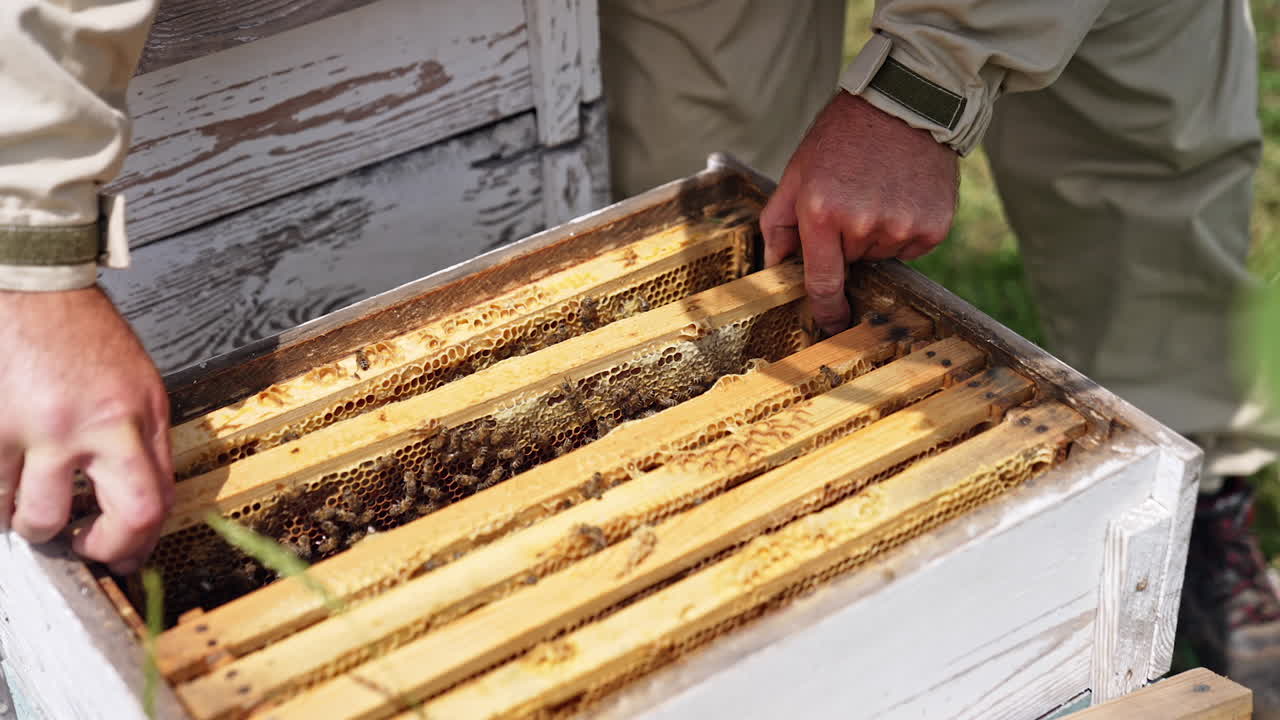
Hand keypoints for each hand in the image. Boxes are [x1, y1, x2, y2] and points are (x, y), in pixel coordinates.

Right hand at [0, 286, 172, 573]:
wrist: (34, 288)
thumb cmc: (83, 334)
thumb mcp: (138, 384)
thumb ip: (140, 440)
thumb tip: (139, 503)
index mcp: (142, 415)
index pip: (160, 498)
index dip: (141, 541)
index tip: (124, 555)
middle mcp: (101, 424)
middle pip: (126, 516)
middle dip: (101, 548)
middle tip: (79, 548)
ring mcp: (44, 429)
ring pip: (36, 516)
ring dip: (26, 522)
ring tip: (23, 504)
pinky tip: (2, 477)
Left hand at [761, 91, 959, 334]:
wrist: (905, 104)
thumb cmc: (842, 139)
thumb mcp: (797, 174)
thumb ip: (778, 224)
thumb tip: (773, 268)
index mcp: (822, 213)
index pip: (823, 283)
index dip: (827, 311)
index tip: (831, 326)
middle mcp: (864, 225)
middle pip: (853, 264)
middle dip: (847, 244)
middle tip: (852, 200)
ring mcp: (903, 226)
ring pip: (883, 255)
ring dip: (877, 235)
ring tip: (879, 192)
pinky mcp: (935, 225)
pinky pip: (913, 247)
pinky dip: (906, 230)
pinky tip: (903, 195)